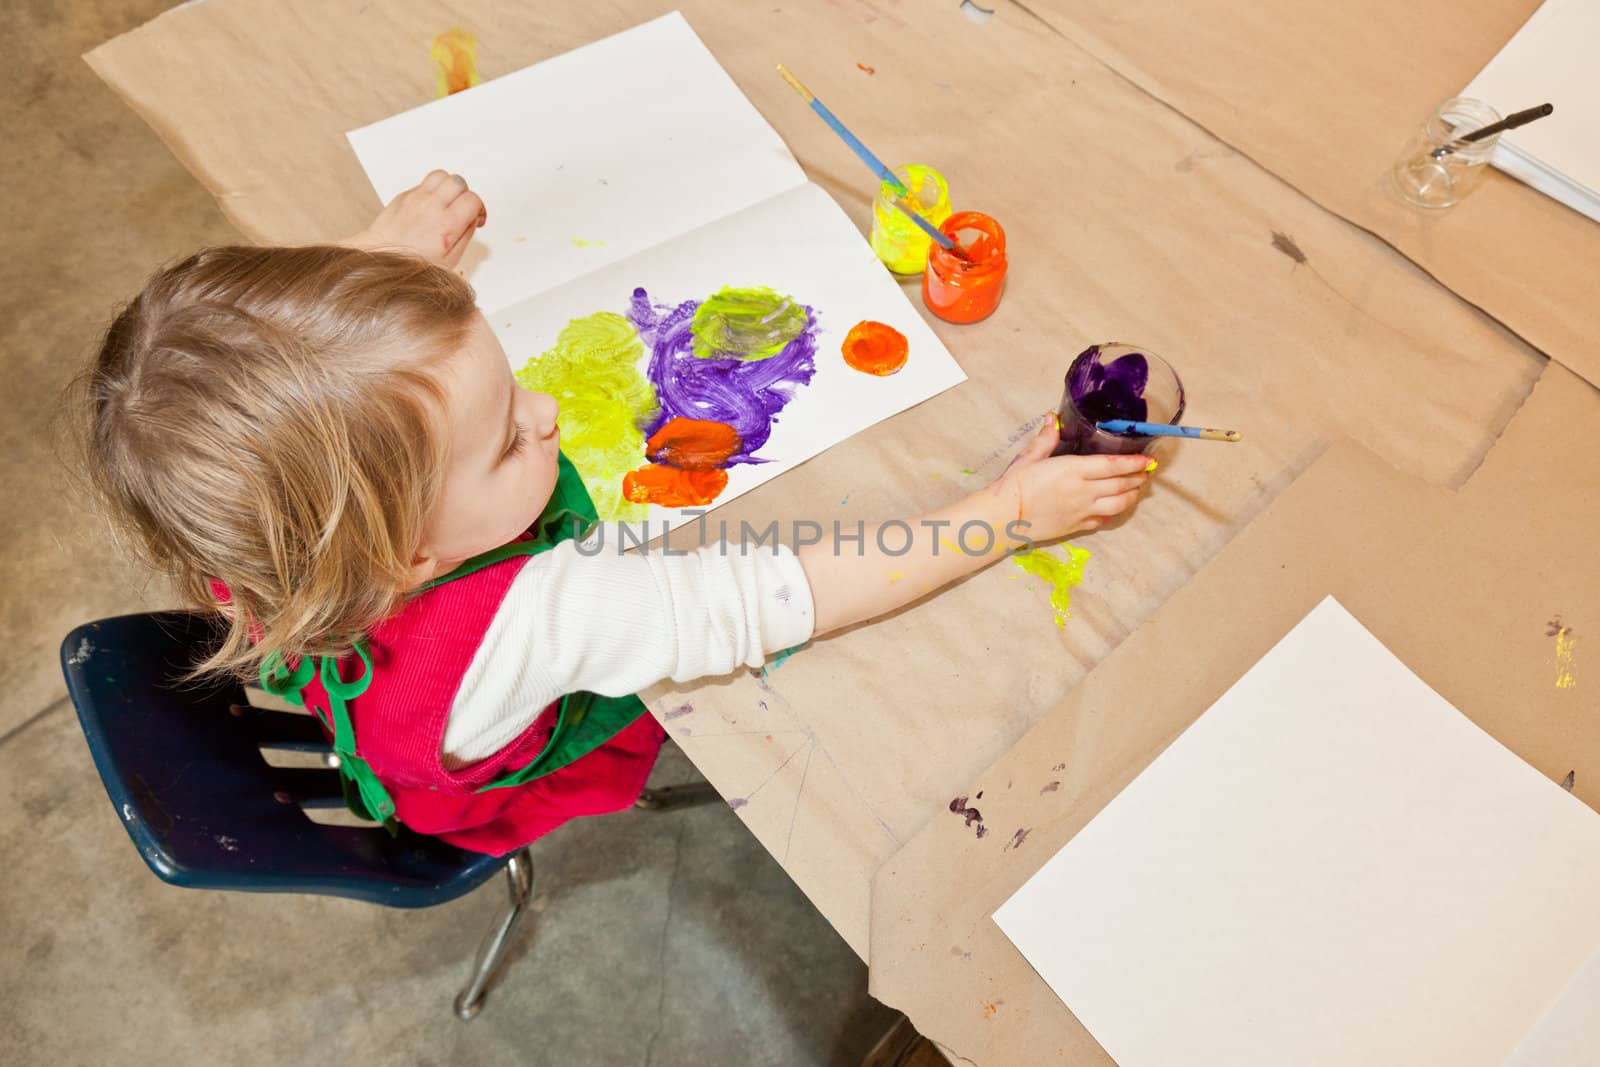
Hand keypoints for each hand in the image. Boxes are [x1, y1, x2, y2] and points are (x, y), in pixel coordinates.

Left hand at [344, 170, 486, 268]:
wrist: (380, 257)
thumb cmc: (410, 264)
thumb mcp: (449, 260)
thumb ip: (465, 237)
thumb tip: (472, 221)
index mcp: (446, 225)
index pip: (473, 199)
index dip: (479, 208)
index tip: (476, 217)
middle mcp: (431, 206)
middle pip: (459, 183)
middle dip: (465, 195)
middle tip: (462, 208)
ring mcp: (416, 198)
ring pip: (442, 175)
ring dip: (448, 186)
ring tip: (447, 201)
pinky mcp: (403, 196)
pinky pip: (424, 183)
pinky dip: (431, 190)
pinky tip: (430, 205)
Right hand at [997, 414, 1151, 541]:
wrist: (1003, 519)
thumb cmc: (1013, 486)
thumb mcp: (1029, 458)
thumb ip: (1045, 439)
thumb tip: (1052, 418)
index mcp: (1073, 470)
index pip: (1114, 465)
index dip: (1135, 462)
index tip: (1148, 459)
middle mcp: (1083, 491)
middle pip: (1121, 484)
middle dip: (1138, 477)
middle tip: (1147, 471)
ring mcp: (1082, 511)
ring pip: (1119, 504)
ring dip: (1132, 496)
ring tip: (1137, 489)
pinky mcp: (1077, 527)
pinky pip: (1103, 520)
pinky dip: (1113, 513)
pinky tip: (1114, 509)